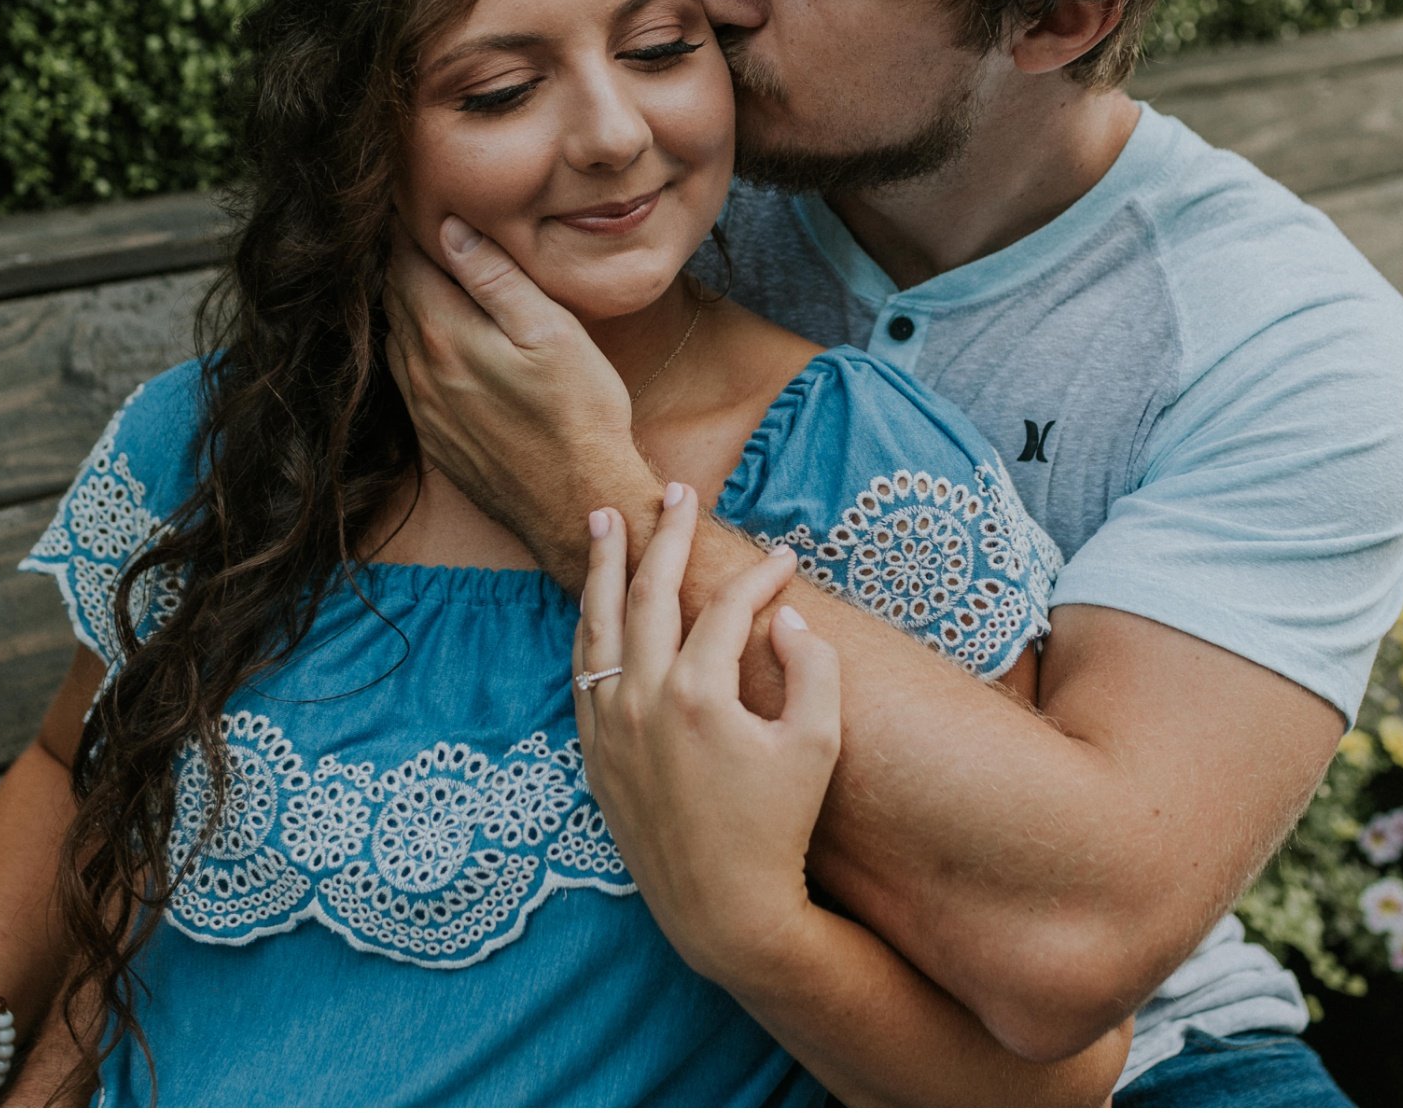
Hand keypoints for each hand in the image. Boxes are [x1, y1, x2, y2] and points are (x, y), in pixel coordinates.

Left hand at [383, 218, 648, 574]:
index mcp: (444, 334)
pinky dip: (415, 348)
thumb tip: (449, 227)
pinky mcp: (433, 437)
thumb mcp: (551, 332)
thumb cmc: (579, 413)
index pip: (406, 262)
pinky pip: (406, 378)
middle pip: (395, 297)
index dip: (410, 229)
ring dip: (408, 305)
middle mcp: (419, 371)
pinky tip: (442, 342)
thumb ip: (496, 278)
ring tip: (432, 277)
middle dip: (406, 261)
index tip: (419, 204)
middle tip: (422, 230)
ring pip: (396, 338)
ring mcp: (422, 408)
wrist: (577, 502)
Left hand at [573, 482, 841, 986]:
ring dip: (602, 568)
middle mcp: (642, 702)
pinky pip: (584, 674)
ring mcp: (611, 729)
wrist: (724, 910)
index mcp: (698, 694)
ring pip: (597, 626)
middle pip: (646, 594)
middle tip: (675, 492)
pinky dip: (589, 629)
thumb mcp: (818, 746)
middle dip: (663, 536)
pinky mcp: (596, 756)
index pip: (725, 609)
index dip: (759, 579)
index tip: (784, 559)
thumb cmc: (780, 828)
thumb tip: (787, 619)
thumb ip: (814, 670)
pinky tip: (596, 605)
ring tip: (605, 520)